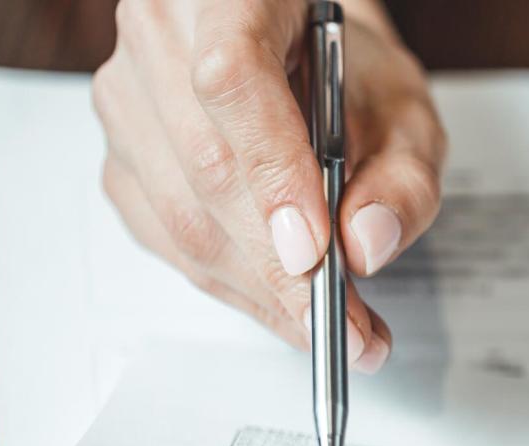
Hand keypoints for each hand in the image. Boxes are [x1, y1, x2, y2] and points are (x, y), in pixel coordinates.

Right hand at [93, 0, 444, 371]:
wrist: (301, 54)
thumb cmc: (349, 73)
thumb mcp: (406, 112)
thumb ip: (403, 178)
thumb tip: (367, 245)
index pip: (233, 83)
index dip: (272, 176)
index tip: (315, 253)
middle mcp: (162, 35)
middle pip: (205, 167)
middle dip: (282, 270)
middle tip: (349, 327)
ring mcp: (128, 96)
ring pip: (181, 217)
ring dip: (261, 292)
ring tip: (334, 328)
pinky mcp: (122, 156)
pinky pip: (166, 239)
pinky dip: (232, 287)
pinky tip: (283, 304)